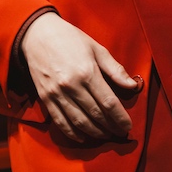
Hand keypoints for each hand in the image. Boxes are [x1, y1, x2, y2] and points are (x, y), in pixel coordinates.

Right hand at [20, 12, 141, 142]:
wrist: (38, 35)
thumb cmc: (71, 38)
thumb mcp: (97, 48)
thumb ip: (115, 69)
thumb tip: (133, 86)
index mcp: (87, 72)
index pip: (108, 102)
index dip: (120, 118)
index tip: (128, 126)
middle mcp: (72, 86)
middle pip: (96, 115)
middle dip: (110, 127)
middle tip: (120, 133)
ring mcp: (57, 94)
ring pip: (79, 122)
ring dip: (95, 133)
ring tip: (105, 135)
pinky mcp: (46, 98)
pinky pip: (60, 122)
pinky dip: (73, 134)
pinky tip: (83, 137)